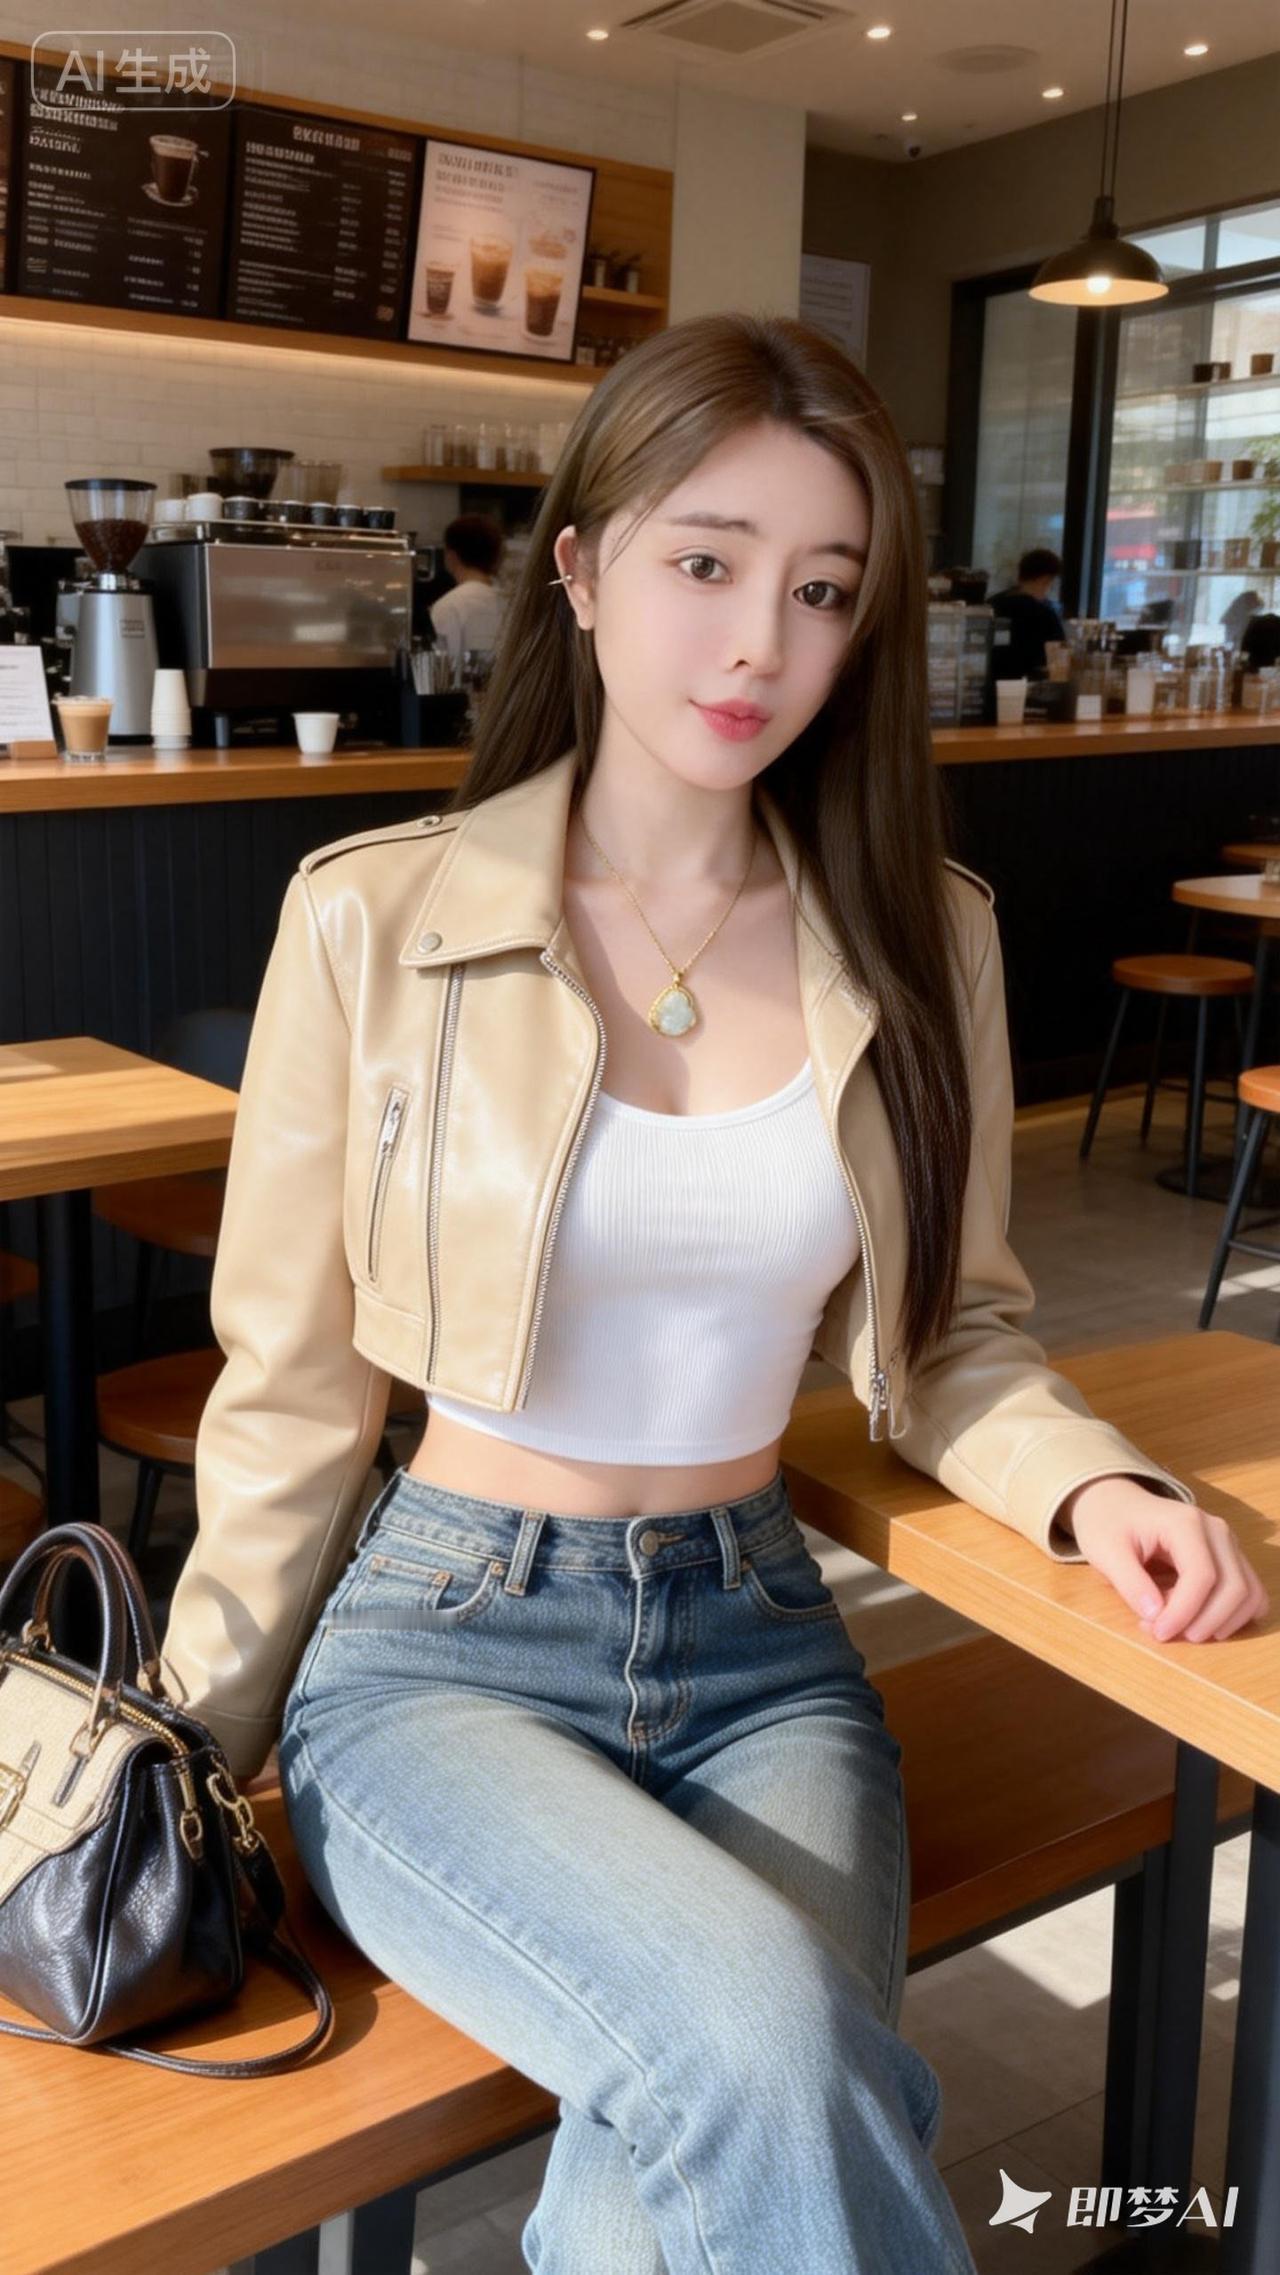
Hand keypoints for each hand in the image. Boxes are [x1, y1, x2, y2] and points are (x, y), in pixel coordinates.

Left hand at [1059, 1476, 1268, 1641]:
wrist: (1115, 1503)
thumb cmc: (1107, 1524)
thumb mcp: (1105, 1551)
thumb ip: (1130, 1583)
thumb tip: (1156, 1616)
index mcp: (1184, 1523)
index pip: (1202, 1576)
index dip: (1184, 1612)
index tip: (1158, 1633)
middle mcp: (1215, 1530)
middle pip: (1234, 1587)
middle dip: (1205, 1622)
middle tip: (1166, 1634)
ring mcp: (1227, 1543)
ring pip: (1249, 1593)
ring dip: (1221, 1622)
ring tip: (1181, 1628)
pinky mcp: (1230, 1557)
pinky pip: (1250, 1592)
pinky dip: (1233, 1615)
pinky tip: (1202, 1621)